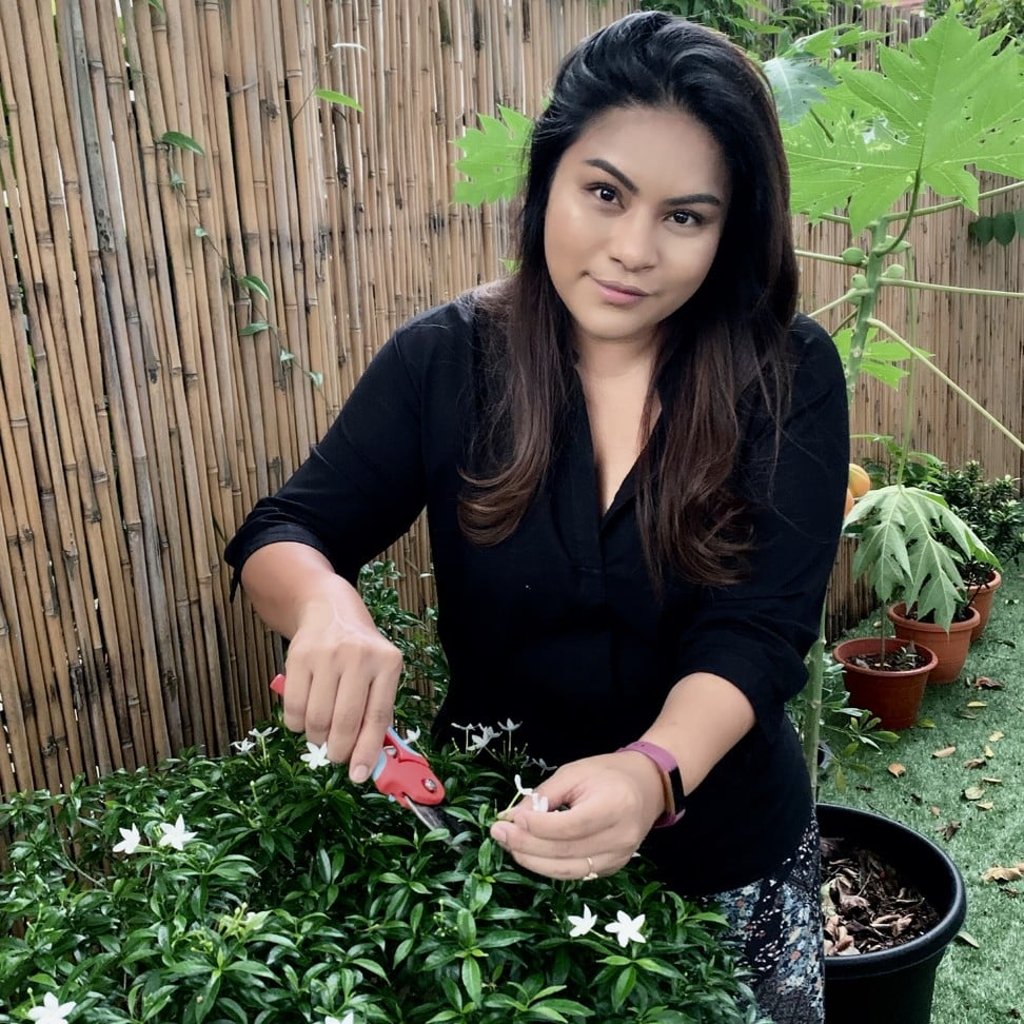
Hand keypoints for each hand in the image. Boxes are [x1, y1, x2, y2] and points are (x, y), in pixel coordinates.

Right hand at [281, 596, 402, 781]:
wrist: (330, 610)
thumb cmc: (360, 653)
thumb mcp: (379, 673)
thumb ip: (375, 712)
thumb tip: (367, 763)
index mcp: (388, 663)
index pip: (377, 717)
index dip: (367, 752)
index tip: (358, 776)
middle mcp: (359, 656)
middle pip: (344, 722)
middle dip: (337, 750)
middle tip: (334, 756)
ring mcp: (327, 655)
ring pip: (316, 719)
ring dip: (316, 738)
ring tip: (321, 732)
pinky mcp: (299, 656)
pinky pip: (293, 707)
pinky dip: (296, 724)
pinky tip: (304, 717)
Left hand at [488, 752, 665, 880]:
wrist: (647, 786)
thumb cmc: (608, 773)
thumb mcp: (574, 773)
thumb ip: (544, 796)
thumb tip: (513, 817)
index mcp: (614, 806)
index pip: (569, 826)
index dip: (536, 827)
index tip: (510, 819)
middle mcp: (620, 838)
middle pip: (565, 852)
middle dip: (526, 845)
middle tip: (498, 833)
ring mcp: (619, 858)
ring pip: (567, 871)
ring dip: (533, 861)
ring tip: (509, 845)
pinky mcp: (613, 868)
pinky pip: (576, 873)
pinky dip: (549, 866)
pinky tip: (530, 854)